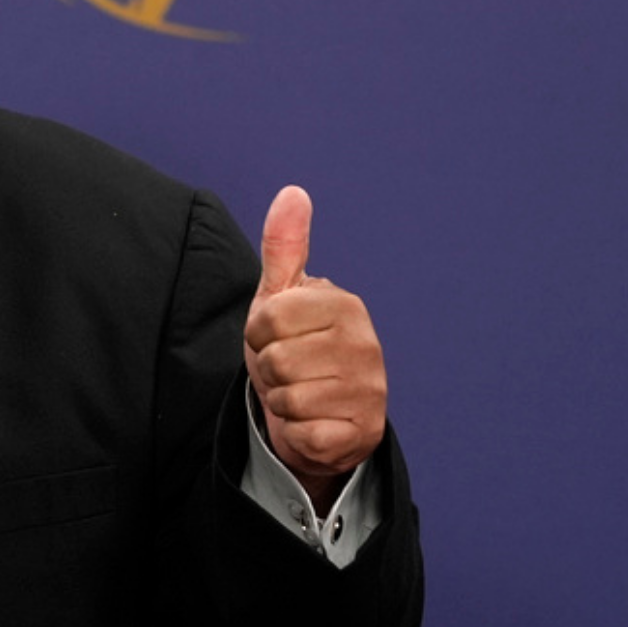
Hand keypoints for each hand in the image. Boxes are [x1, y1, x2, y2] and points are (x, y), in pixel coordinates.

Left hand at [242, 185, 386, 512]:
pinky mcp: (364, 432)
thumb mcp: (281, 296)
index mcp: (344, 305)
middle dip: (268, 370)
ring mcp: (370, 390)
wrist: (318, 414)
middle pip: (274, 360)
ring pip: (287, 399)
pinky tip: (313, 422)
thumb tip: (292, 192)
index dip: (257, 334)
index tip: (273, 338)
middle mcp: (366, 344)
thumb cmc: (294, 348)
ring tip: (299, 393)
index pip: (267, 320)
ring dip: (281, 402)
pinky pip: (305, 434)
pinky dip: (297, 433)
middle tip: (288, 370)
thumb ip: (284, 247)